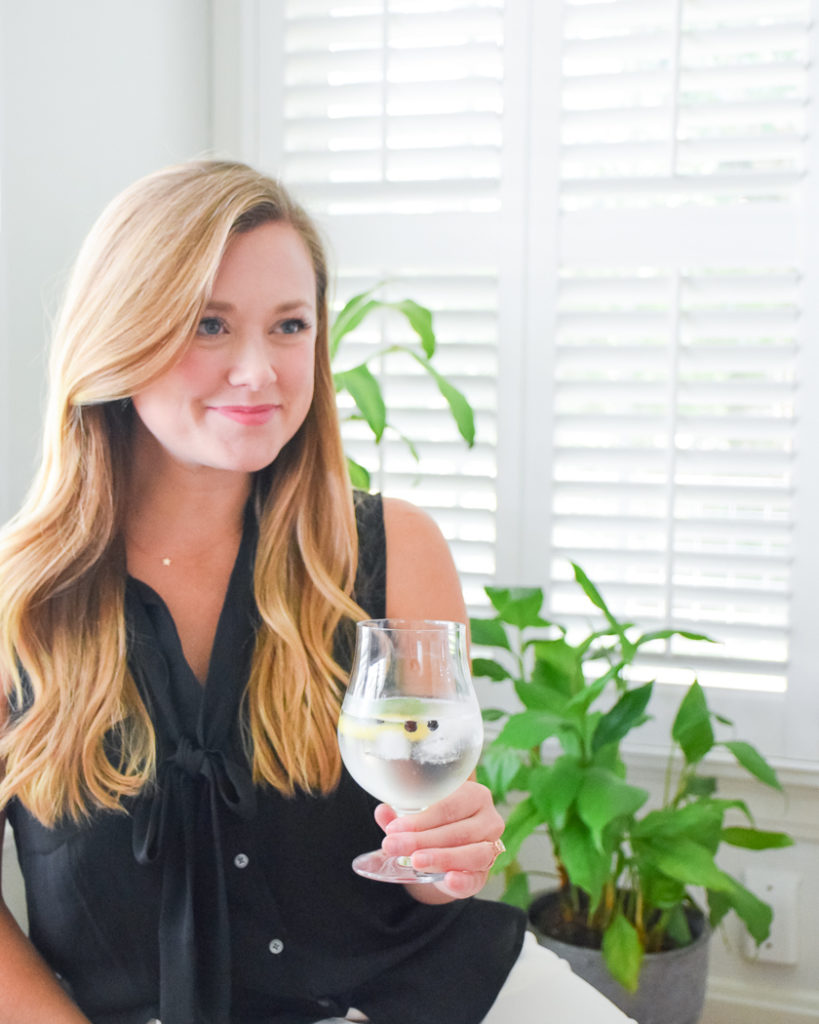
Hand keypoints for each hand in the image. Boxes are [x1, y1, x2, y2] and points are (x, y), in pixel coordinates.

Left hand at [375, 780, 505, 900]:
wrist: (447, 851)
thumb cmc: (434, 825)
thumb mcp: (417, 818)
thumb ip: (399, 816)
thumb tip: (381, 811)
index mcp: (474, 796)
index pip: (448, 807)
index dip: (420, 819)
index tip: (393, 829)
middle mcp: (489, 820)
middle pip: (457, 831)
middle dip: (422, 840)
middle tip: (393, 846)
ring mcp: (491, 848)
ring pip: (471, 854)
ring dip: (441, 858)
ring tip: (415, 861)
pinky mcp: (484, 876)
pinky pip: (476, 879)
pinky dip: (463, 880)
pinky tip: (448, 879)